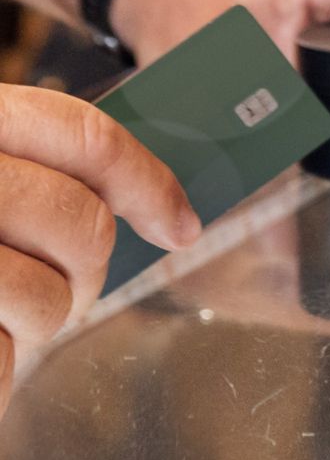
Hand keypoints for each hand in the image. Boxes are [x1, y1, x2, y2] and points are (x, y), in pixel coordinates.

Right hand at [0, 84, 198, 403]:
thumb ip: (30, 167)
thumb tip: (153, 208)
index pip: (88, 139)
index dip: (149, 184)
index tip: (182, 225)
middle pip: (79, 224)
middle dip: (89, 266)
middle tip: (65, 283)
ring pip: (45, 298)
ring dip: (39, 320)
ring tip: (1, 315)